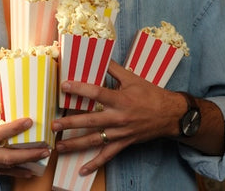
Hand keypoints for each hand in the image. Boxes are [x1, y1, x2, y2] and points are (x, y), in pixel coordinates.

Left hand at [51, 60, 183, 175]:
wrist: (170, 114)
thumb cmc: (150, 94)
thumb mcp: (132, 77)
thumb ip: (112, 68)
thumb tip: (97, 55)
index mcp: (121, 99)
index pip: (97, 93)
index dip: (80, 89)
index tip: (64, 86)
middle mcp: (119, 118)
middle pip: (92, 121)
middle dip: (71, 123)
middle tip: (54, 124)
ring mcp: (121, 133)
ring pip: (96, 140)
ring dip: (76, 144)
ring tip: (59, 146)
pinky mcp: (124, 143)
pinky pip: (108, 155)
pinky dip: (95, 163)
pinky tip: (82, 169)